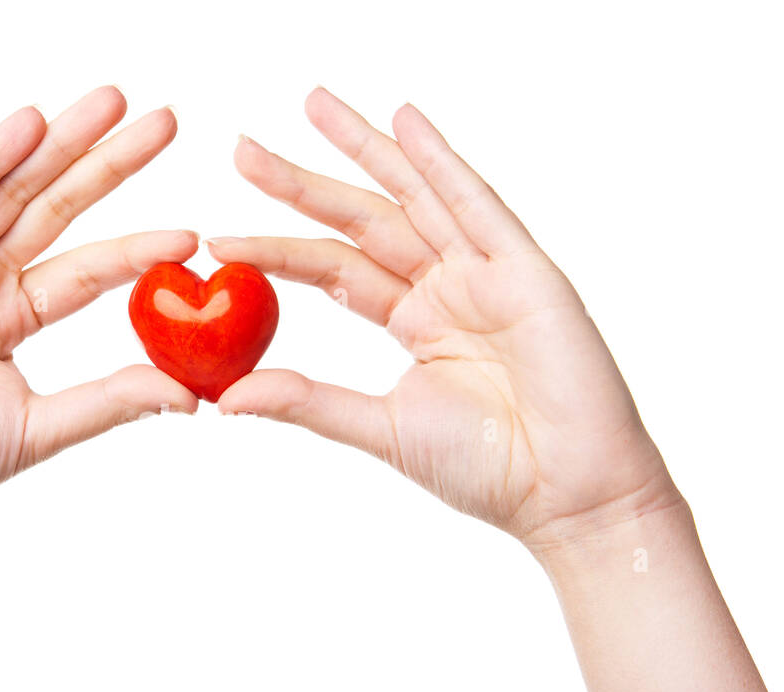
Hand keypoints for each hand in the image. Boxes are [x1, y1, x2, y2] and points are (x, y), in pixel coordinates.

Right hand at [0, 86, 197, 543]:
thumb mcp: (39, 426)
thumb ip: (109, 401)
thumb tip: (188, 394)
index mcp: (9, 317)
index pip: (87, 269)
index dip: (137, 248)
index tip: (193, 235)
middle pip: (56, 210)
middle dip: (108, 164)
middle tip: (167, 122)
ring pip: (11, 193)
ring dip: (59, 144)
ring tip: (113, 101)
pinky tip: (31, 124)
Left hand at [212, 88, 681, 549]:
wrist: (565, 494)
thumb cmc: (486, 468)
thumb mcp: (380, 427)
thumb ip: (308, 402)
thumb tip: (227, 396)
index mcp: (415, 321)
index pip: (333, 270)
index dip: (278, 250)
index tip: (218, 239)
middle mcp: (447, 288)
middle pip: (363, 220)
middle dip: (304, 183)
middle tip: (241, 149)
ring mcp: (486, 274)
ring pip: (414, 196)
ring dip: (365, 149)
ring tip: (312, 106)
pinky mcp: (526, 270)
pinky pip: (478, 204)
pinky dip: (441, 161)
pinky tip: (405, 121)